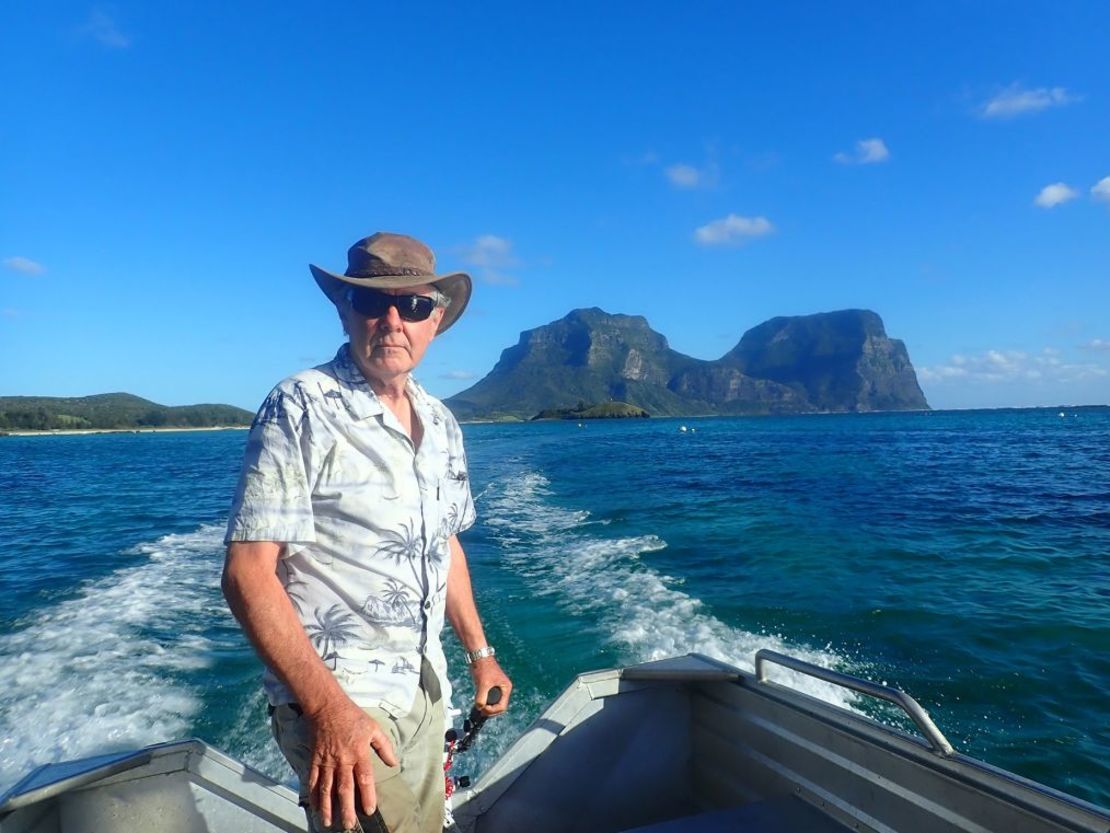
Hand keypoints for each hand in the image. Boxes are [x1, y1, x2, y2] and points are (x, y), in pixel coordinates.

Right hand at [304, 696, 397, 829]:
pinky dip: (313, 794)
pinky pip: (313, 780)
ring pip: (326, 788)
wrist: (327, 706)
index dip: (367, 796)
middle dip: (346, 809)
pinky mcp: (315, 759)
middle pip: (344, 789)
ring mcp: (327, 761)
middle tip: (349, 825)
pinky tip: (314, 806)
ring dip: (327, 807)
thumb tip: (394, 764)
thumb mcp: (374, 728)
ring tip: (328, 823)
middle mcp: (342, 760)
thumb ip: (384, 747)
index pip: (364, 779)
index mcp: (359, 752)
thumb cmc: (353, 716)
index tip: (369, 810)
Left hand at [470, 657, 511, 715]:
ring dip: (487, 707)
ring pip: (494, 703)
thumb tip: (479, 707)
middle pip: (499, 706)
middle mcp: (503, 689)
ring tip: (479, 708)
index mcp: (506, 688)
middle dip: (490, 710)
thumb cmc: (483, 667)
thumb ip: (481, 698)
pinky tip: (478, 703)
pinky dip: (484, 702)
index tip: (483, 710)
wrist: (478, 656)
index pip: (502, 706)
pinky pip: (489, 699)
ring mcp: (497, 688)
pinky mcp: (490, 686)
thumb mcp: (482, 684)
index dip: (493, 711)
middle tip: (481, 711)